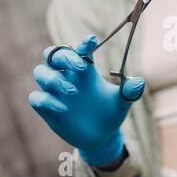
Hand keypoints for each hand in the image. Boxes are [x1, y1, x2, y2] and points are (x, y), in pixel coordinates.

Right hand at [28, 34, 144, 165]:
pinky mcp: (47, 108)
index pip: (80, 50)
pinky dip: (47, 100)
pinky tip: (64, 109)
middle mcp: (68, 76)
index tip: (92, 40)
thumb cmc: (111, 113)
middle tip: (81, 66)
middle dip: (65, 56)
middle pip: (54, 54)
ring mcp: (55, 92)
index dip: (83, 44)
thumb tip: (139, 82)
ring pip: (40, 72)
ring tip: (73, 92)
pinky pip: (36, 98)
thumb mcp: (123, 102)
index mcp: (86, 70)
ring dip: (54, 78)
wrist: (101, 137)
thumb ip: (130, 92)